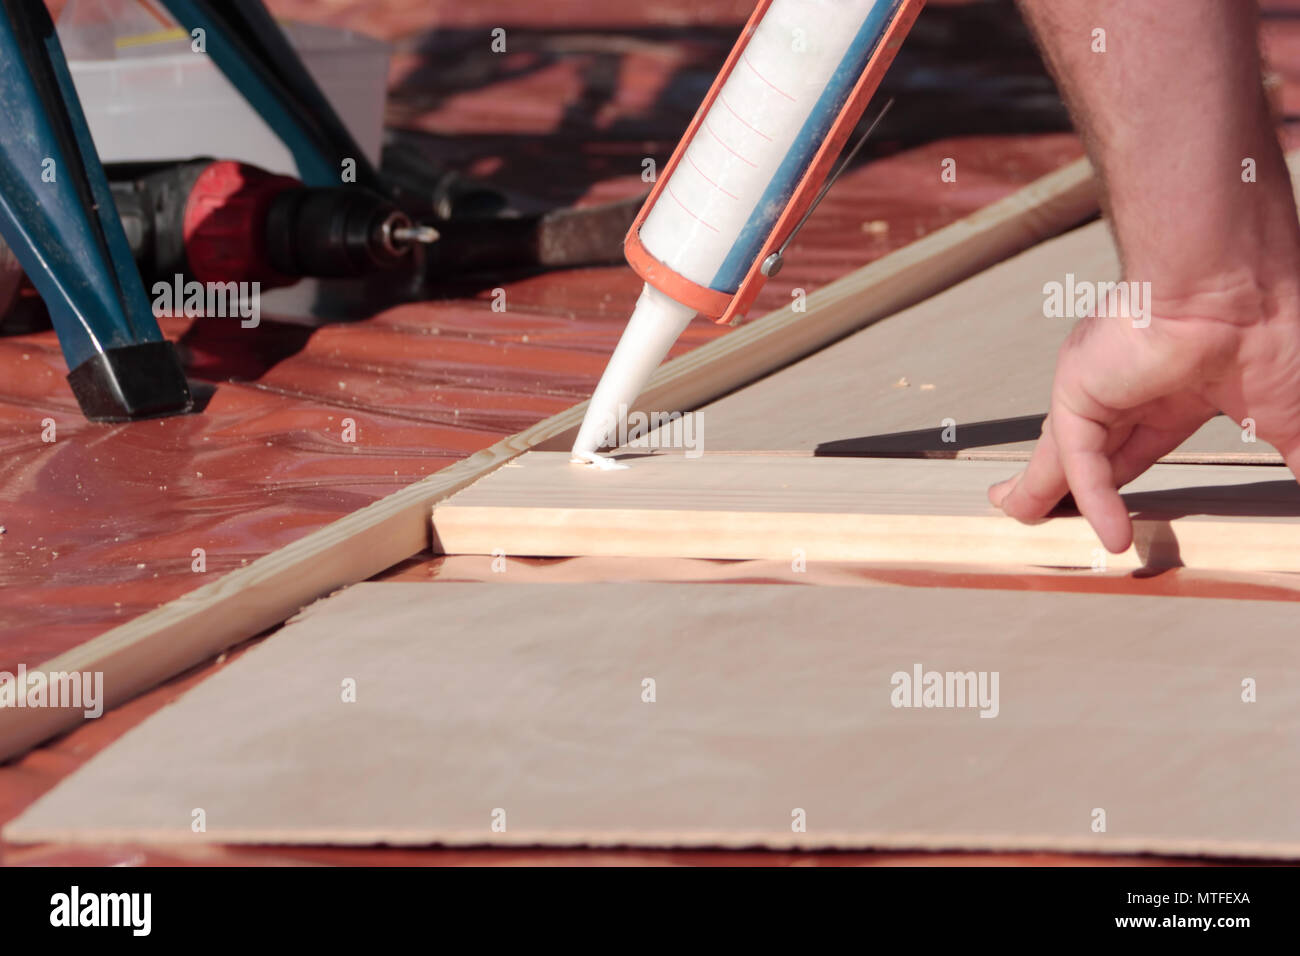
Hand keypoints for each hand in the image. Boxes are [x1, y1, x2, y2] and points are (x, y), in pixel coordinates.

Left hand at [988, 283, 1299, 551]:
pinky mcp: (1082, 393)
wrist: (1240, 288)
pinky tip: (1109, 536)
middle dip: (1067, 486)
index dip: (1122, 486)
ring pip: (1068, 455)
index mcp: (1178, 388)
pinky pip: (1079, 459)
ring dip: (1043, 489)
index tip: (1115, 520)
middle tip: (1044, 513)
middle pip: (1093, 452)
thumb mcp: (1290, 423)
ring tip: (1018, 515)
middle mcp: (1133, 385)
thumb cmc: (1271, 332)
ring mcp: (1104, 388)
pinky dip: (1092, 499)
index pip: (1138, 449)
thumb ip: (1299, 463)